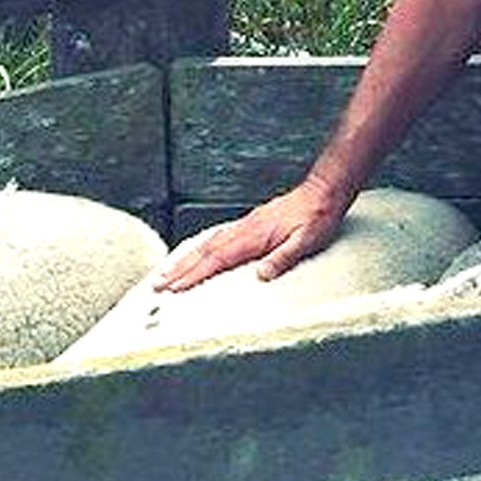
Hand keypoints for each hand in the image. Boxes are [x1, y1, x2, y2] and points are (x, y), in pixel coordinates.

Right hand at [154, 176, 351, 291]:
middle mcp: (245, 229)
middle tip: (158, 284)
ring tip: (167, 271)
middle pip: (204, 251)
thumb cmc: (317, 217)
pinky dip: (201, 246)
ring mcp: (246, 225)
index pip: (217, 259)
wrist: (323, 192)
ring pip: (208, 242)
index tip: (174, 287)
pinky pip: (217, 236)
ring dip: (186, 258)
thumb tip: (261, 275)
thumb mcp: (307, 241)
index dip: (194, 274)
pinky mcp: (250, 223)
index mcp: (254, 236)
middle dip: (179, 269)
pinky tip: (198, 251)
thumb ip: (283, 257)